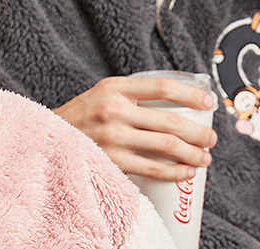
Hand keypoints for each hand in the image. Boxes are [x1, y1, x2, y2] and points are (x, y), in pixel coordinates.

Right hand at [54, 76, 217, 180]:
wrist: (47, 137)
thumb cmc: (83, 116)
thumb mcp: (104, 93)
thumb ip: (133, 96)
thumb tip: (177, 104)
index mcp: (116, 87)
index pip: (162, 87)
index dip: (190, 94)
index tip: (208, 102)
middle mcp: (115, 109)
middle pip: (170, 120)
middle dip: (198, 132)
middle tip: (212, 138)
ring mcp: (113, 136)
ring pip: (166, 145)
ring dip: (192, 153)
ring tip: (204, 158)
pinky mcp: (111, 160)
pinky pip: (152, 168)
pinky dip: (174, 172)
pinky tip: (186, 173)